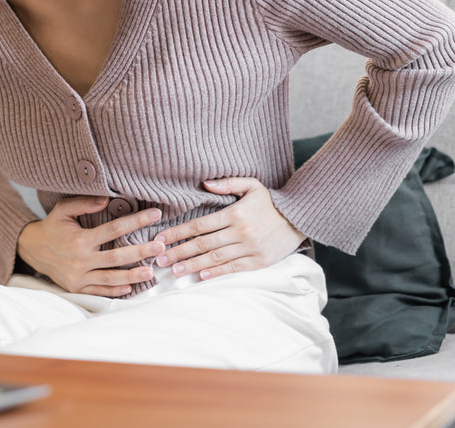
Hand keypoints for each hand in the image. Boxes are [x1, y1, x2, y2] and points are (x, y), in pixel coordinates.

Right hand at [16, 196, 164, 296]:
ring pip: (109, 277)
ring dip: (132, 275)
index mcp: (79, 238)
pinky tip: (131, 287)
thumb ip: (84, 203)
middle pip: (116, 256)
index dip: (136, 221)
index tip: (155, 215)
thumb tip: (107, 199)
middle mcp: (80, 259)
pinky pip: (99, 290)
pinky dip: (115, 290)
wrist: (32, 249)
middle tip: (160, 247)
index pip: (113, 229)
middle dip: (140, 251)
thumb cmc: (53, 226)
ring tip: (151, 272)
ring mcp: (78, 276)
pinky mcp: (76, 287)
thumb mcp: (63, 209)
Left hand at [153, 177, 304, 279]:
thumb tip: (204, 183)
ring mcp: (250, 248)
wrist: (301, 218)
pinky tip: (201, 276)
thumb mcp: (251, 185)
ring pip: (215, 258)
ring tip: (174, 271)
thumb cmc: (271, 201)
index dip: (177, 232)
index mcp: (235, 214)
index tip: (160, 238)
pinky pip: (234, 268)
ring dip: (192, 265)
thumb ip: (227, 183)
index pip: (199, 225)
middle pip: (202, 244)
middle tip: (159, 258)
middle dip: (178, 252)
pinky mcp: (259, 261)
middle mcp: (241, 232)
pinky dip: (217, 273)